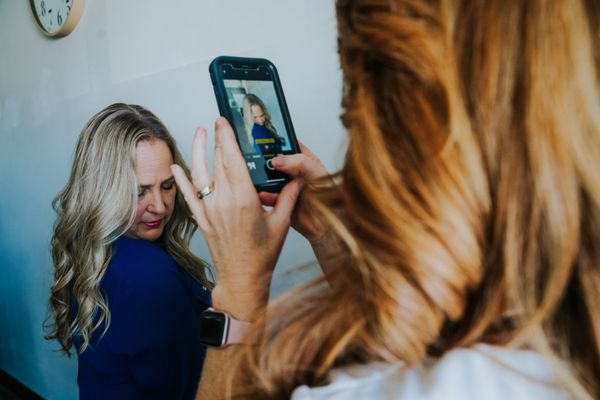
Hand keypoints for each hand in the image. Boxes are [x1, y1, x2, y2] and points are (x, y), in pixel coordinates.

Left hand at [171, 118, 300, 319]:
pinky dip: (181, 180)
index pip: (233, 159)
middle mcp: (224, 201)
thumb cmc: (262, 255)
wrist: (242, 278)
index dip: (227, 137)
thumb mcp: (282, 223)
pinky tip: (176, 166)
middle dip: (216, 138)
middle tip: (217, 121)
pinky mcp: (202, 219)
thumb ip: (289, 197)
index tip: (224, 121)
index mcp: (244, 199)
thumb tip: (298, 178)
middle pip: (217, 161)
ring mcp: (210, 210)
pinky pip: (188, 195)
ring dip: (197, 151)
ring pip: (199, 173)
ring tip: (199, 132)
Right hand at [258, 143, 329, 244]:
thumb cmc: (330, 198)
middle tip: (259, 161)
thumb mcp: (318, 173)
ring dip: (263, 178)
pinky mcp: (278, 200)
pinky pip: (267, 195)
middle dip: (265, 161)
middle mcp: (292, 172)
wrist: (326, 224)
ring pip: (267, 178)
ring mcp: (284, 186)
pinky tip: (266, 194)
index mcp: (303, 160)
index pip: (286, 144)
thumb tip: (279, 159)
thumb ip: (300, 163)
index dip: (275, 140)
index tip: (263, 138)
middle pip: (273, 161)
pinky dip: (264, 194)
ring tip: (262, 179)